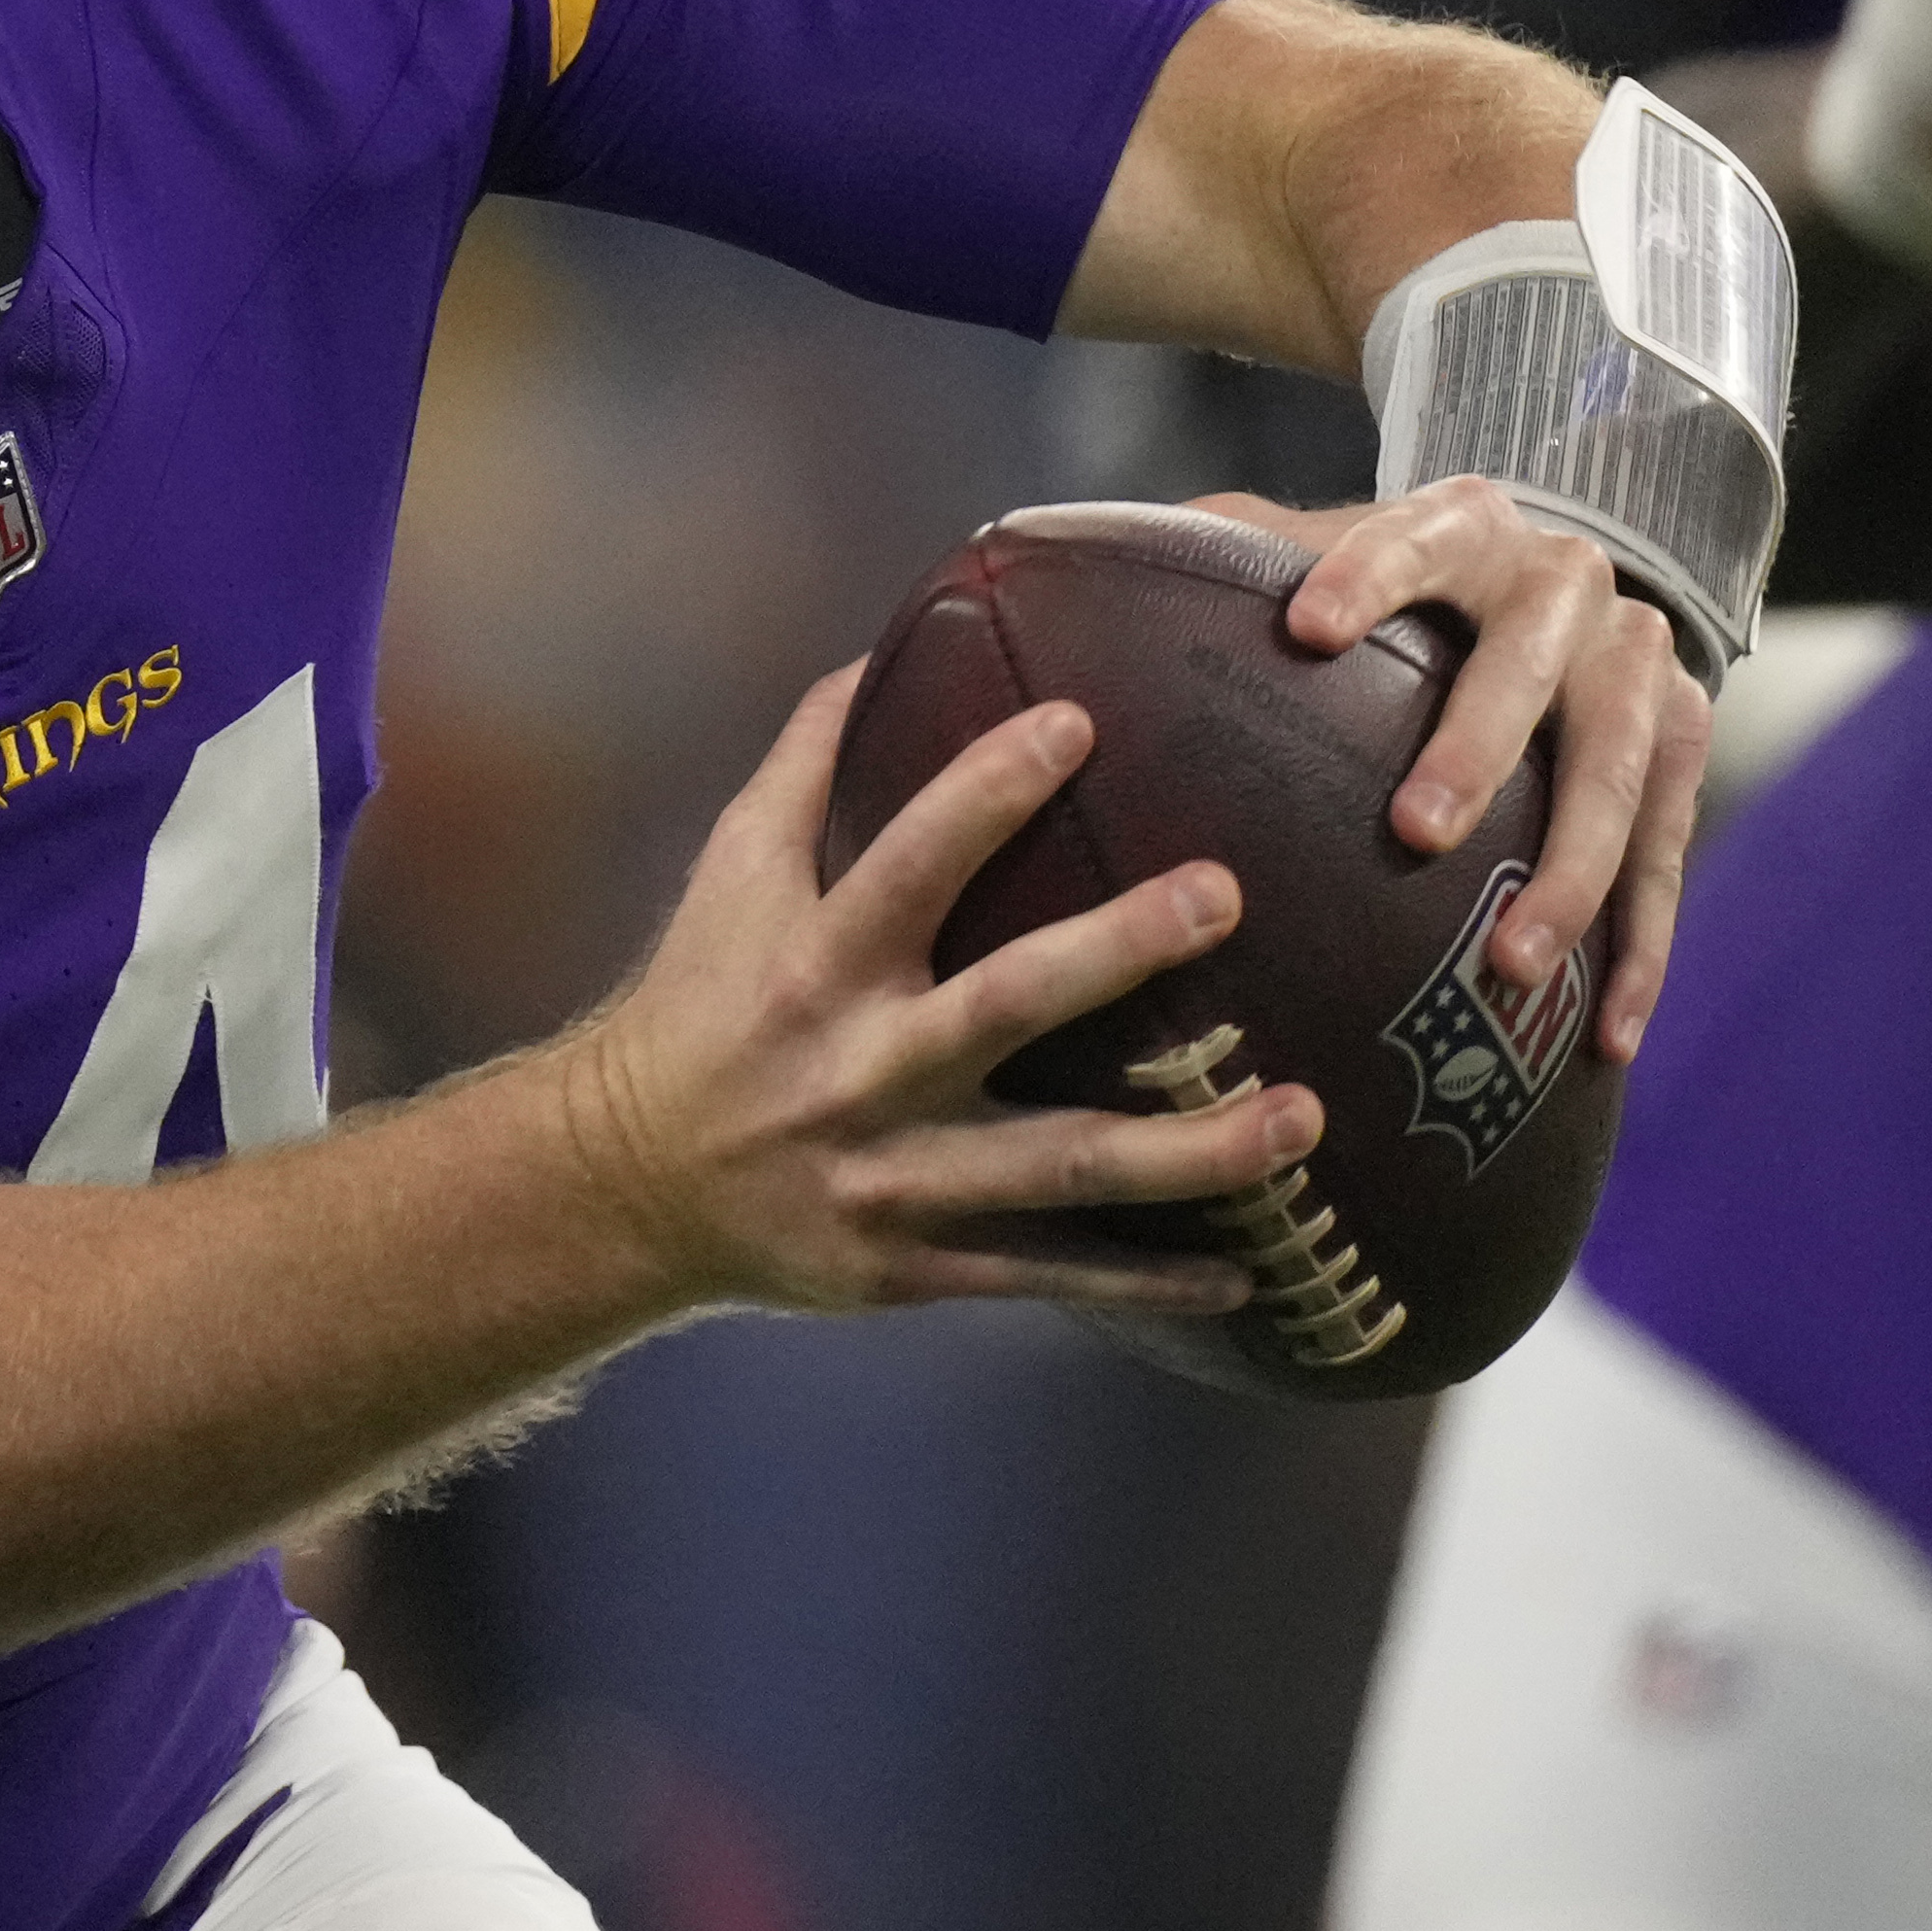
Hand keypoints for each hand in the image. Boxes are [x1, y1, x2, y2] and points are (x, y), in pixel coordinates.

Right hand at [551, 664, 1308, 1319]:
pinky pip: (1049, 1276)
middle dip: (1115, 954)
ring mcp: (894, 1177)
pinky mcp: (917, 1264)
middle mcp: (858, 1069)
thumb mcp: (729, 877)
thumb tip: (881, 649)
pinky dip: (1148, 1281)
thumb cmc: (700, 1002)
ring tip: (1302, 1116)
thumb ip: (807, 768)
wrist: (629, 1182)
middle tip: (1223, 894)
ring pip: (1057, 1166)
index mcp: (813, 964)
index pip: (904, 865)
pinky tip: (1248, 1275)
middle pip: (1001, 1008)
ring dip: (1188, 1149)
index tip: (1078, 720)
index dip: (985, 790)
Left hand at [1202, 476, 1707, 1066]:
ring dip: (1568, 870)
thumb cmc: (1373, 587)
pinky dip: (1642, 946)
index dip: (1369, 577)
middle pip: (1531, 662)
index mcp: (1463, 526)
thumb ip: (1210, 554)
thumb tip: (1054, 563)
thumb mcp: (1297, 550)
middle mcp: (1564, 583)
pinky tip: (1608, 1033)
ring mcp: (1636, 666)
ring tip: (1511, 961)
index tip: (1311, 633)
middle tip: (1416, 832)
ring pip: (1617, 771)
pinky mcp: (1681, 747)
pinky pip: (1667, 856)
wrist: (1535, 585)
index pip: (1413, 539)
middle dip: (1477, 747)